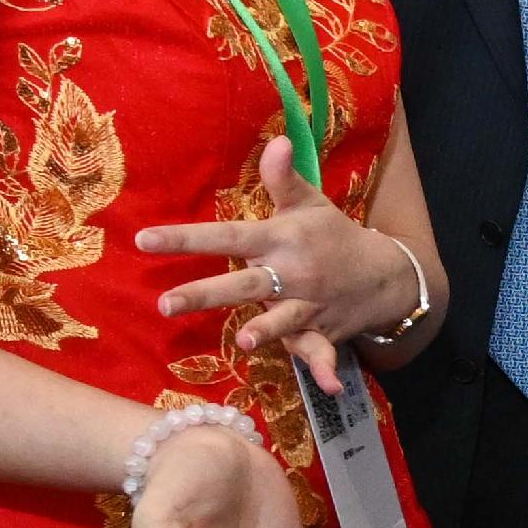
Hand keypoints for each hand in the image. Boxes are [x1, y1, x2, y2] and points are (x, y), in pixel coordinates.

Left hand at [135, 136, 414, 392]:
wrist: (384, 273)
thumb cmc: (333, 236)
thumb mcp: (311, 203)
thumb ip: (284, 179)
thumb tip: (275, 141)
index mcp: (281, 239)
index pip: (227, 236)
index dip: (186, 239)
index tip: (143, 240)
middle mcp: (292, 272)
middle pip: (243, 284)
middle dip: (205, 294)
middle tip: (165, 304)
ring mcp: (308, 305)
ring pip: (282, 319)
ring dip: (268, 330)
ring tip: (245, 341)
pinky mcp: (322, 332)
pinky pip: (323, 352)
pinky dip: (327, 368)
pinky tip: (329, 387)